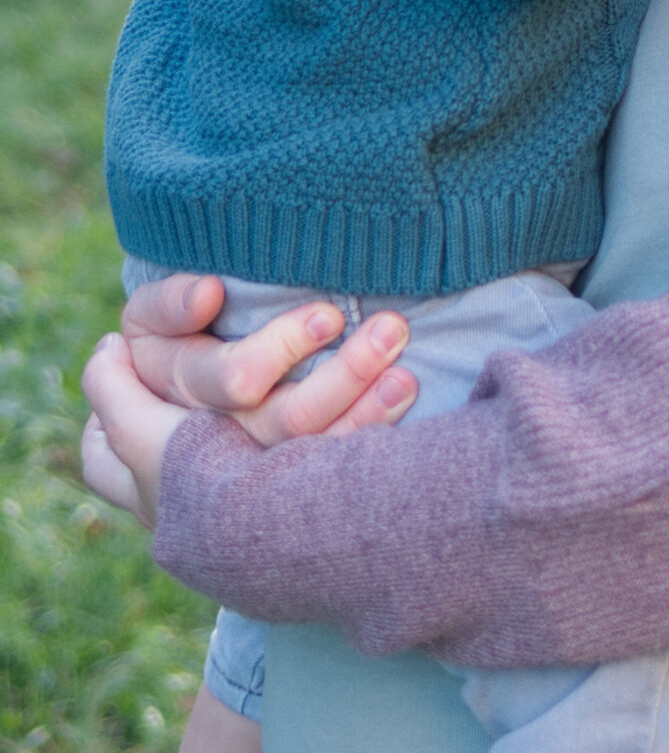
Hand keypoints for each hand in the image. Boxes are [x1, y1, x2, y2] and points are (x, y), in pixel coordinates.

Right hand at [80, 270, 419, 525]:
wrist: (160, 422)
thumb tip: (210, 295)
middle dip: (344, 375)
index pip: (232, 383)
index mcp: (171, 408)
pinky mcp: (280, 487)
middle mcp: (212, 453)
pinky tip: (401, 394)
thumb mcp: (148, 321)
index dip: (280, 352)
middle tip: (392, 328)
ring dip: (366, 405)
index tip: (330, 316)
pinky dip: (366, 432)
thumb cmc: (164, 342)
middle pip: (284, 421)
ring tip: (405, 366)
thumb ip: (170, 305)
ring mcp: (244, 480)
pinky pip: (328, 472)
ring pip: (311, 453)